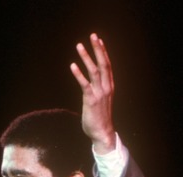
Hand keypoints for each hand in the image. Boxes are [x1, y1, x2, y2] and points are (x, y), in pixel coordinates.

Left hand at [70, 33, 115, 153]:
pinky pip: (84, 85)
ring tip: (79, 46)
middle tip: (93, 35)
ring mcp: (100, 94)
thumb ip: (97, 90)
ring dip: (87, 57)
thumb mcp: (101, 100)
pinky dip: (78, 74)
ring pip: (94, 71)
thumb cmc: (99, 118)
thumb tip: (91, 84)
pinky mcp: (91, 100)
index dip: (103, 52)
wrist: (102, 133)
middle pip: (103, 64)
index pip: (107, 65)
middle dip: (98, 49)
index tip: (99, 40)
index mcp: (109, 86)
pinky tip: (72, 65)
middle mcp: (106, 87)